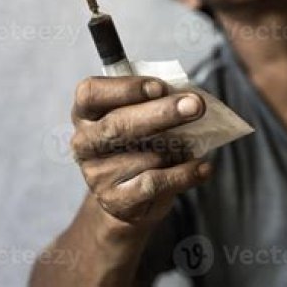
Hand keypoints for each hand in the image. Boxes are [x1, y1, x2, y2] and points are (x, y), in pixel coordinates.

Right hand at [70, 76, 211, 227]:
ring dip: (176, 148)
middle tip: (195, 105)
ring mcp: (96, 174)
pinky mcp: (115, 199)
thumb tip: (187, 98)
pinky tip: (202, 167)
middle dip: (161, 113)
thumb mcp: (137, 115)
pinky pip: (155, 183)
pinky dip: (184, 174)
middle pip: (117, 124)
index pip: (92, 93)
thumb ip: (152, 101)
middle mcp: (84, 142)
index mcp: (85, 112)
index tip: (160, 87)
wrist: (128, 197)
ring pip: (143, 156)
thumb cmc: (137, 143)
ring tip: (193, 145)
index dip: (126, 89)